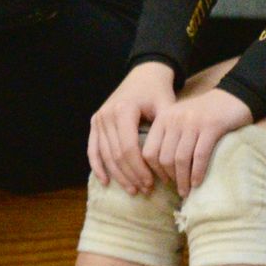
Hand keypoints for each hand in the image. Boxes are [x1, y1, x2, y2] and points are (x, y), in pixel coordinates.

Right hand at [85, 60, 177, 192]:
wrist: (143, 75)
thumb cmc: (158, 92)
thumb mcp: (166, 108)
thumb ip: (166, 132)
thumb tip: (172, 164)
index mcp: (124, 110)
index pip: (129, 148)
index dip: (139, 169)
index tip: (151, 183)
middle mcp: (107, 114)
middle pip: (116, 154)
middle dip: (130, 175)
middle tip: (144, 190)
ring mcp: (99, 118)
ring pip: (106, 155)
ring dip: (118, 175)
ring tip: (132, 190)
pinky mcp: (95, 122)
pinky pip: (93, 148)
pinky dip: (97, 166)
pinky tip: (105, 180)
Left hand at [145, 84, 258, 194]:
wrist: (232, 97)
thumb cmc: (204, 114)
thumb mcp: (180, 121)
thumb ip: (169, 138)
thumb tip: (161, 170)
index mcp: (163, 119)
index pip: (149, 151)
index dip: (154, 171)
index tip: (162, 182)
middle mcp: (174, 120)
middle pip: (164, 158)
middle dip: (169, 178)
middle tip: (177, 189)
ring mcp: (192, 123)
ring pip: (181, 159)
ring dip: (183, 180)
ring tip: (186, 192)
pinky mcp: (211, 127)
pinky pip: (200, 155)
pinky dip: (197, 173)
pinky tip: (198, 183)